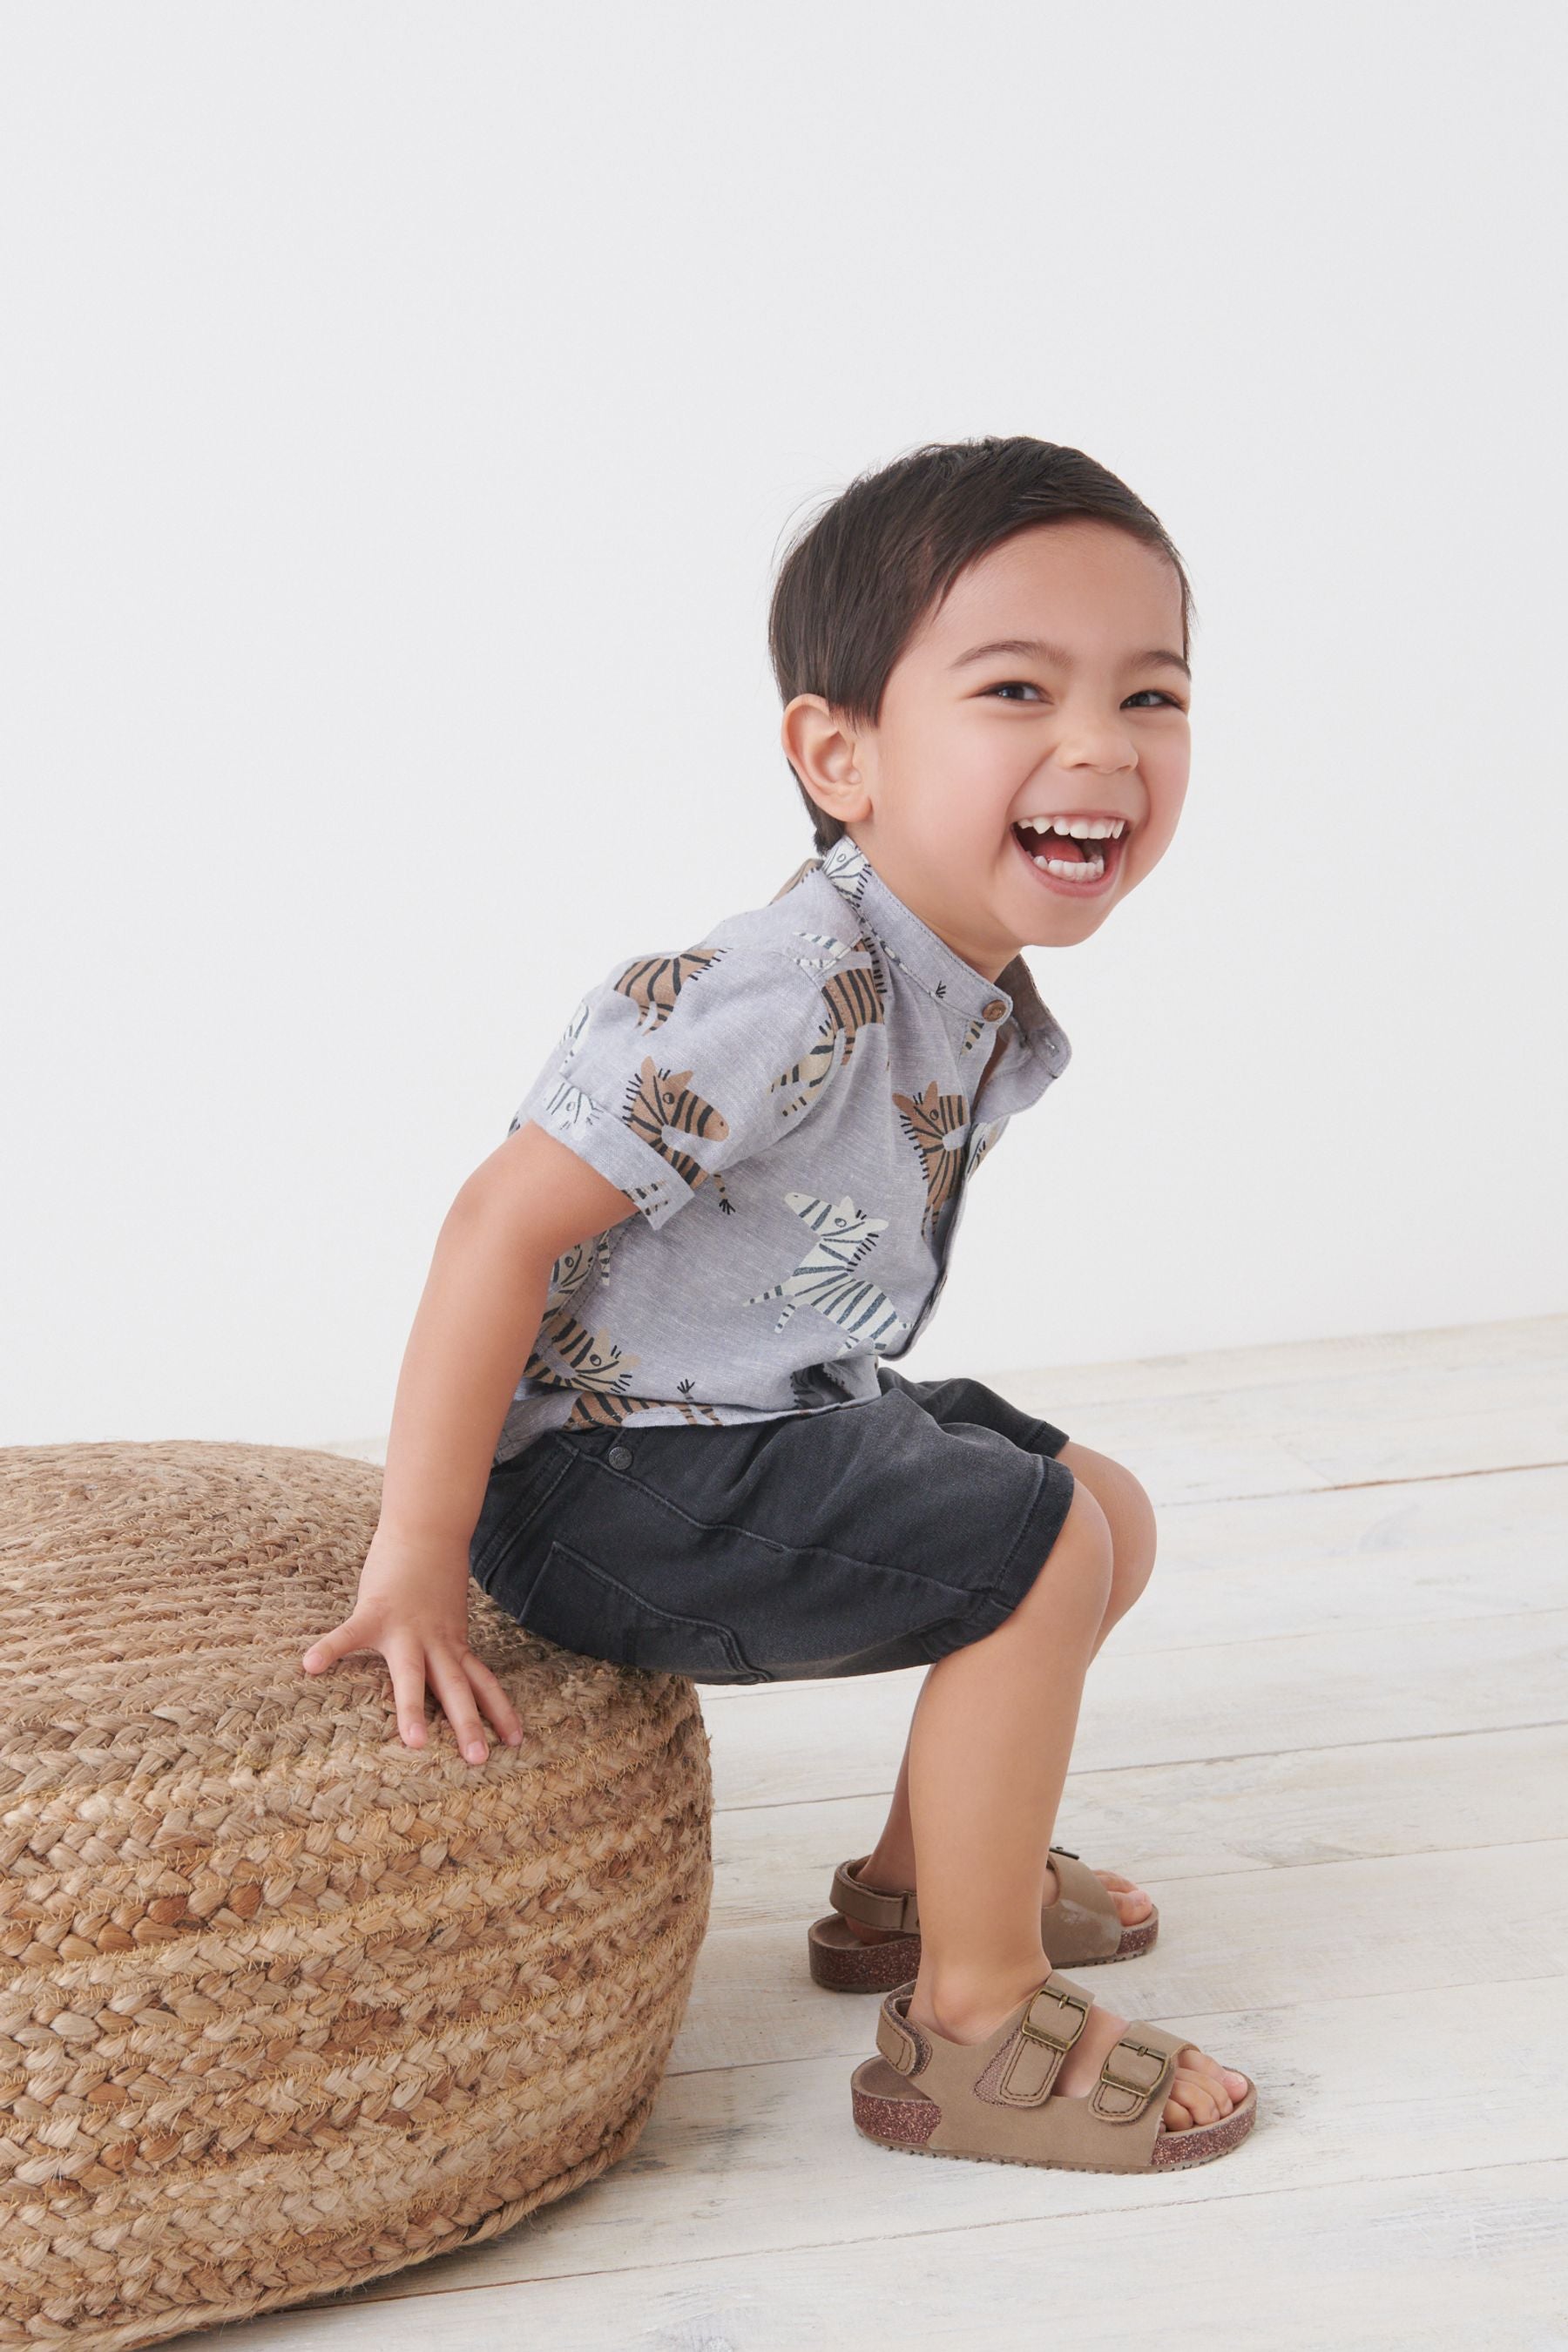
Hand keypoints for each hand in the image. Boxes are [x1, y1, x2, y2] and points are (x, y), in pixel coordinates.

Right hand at [300, 1521, 523, 1763]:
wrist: (426, 1528)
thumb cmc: (434, 1575)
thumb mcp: (449, 1617)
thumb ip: (448, 1645)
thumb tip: (451, 1671)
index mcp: (453, 1644)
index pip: (482, 1682)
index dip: (500, 1711)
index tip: (518, 1742)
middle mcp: (435, 1641)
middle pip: (455, 1688)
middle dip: (467, 1724)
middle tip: (479, 1760)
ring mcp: (405, 1627)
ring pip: (412, 1673)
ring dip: (414, 1708)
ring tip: (414, 1742)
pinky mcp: (374, 1610)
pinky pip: (349, 1634)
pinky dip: (330, 1648)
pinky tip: (310, 1665)